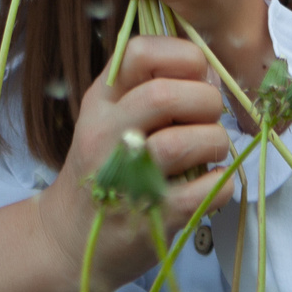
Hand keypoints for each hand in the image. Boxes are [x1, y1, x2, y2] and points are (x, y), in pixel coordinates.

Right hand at [37, 34, 229, 291]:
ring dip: (214, 142)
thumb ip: (150, 90)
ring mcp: (126, 178)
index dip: (182, 56)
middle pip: (164, 95)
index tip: (197, 76)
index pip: (139, 51)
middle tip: (208, 119)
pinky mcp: (152, 218)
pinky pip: (205, 190)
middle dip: (205, 101)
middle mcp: (105, 133)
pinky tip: (213, 182)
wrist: (68, 240)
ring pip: (182, 143)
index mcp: (100, 100)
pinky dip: (223, 183)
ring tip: (211, 151)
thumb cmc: (103, 170)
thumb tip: (212, 75)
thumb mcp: (110, 119)